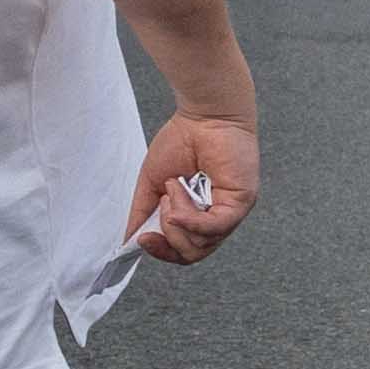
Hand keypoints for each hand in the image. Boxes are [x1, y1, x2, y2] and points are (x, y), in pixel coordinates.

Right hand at [124, 108, 258, 264]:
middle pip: (193, 253)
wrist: (204, 114)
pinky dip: (190, 220)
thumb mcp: (153, 182)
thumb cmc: (182, 141)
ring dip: (176, 219)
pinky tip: (177, 204)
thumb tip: (129, 238)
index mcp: (200, 215)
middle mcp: (218, 218)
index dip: (162, 251)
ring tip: (173, 188)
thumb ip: (143, 211)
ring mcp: (231, 213)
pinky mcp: (241, 203)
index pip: (185, 250)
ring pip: (201, 244)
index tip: (142, 240)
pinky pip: (214, 228)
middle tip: (163, 205)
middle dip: (168, 237)